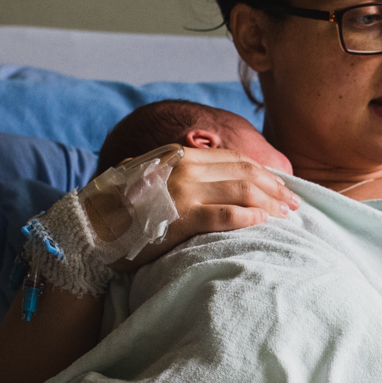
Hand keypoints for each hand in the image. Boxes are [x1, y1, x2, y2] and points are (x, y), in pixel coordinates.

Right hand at [86, 147, 298, 271]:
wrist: (87, 226)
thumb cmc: (116, 207)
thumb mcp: (146, 175)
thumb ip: (173, 169)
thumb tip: (200, 170)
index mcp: (178, 155)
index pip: (232, 158)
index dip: (262, 171)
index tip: (282, 185)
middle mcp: (183, 168)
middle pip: (244, 172)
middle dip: (274, 186)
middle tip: (294, 202)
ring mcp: (183, 192)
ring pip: (241, 191)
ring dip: (270, 202)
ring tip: (286, 214)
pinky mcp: (181, 218)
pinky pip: (225, 216)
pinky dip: (248, 217)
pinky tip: (263, 222)